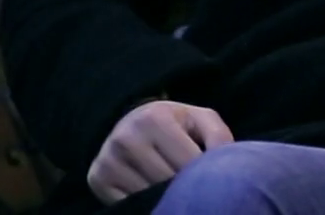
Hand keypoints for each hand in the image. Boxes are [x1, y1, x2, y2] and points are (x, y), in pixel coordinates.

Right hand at [86, 99, 233, 203]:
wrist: (129, 123)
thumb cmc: (173, 124)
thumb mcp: (199, 120)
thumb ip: (219, 136)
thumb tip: (226, 162)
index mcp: (154, 119)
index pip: (188, 163)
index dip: (204, 176)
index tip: (211, 179)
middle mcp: (126, 137)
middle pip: (167, 183)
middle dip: (185, 189)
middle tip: (194, 189)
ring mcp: (108, 160)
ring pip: (148, 197)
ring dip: (166, 199)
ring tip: (175, 191)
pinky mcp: (97, 179)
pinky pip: (128, 205)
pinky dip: (145, 204)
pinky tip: (154, 196)